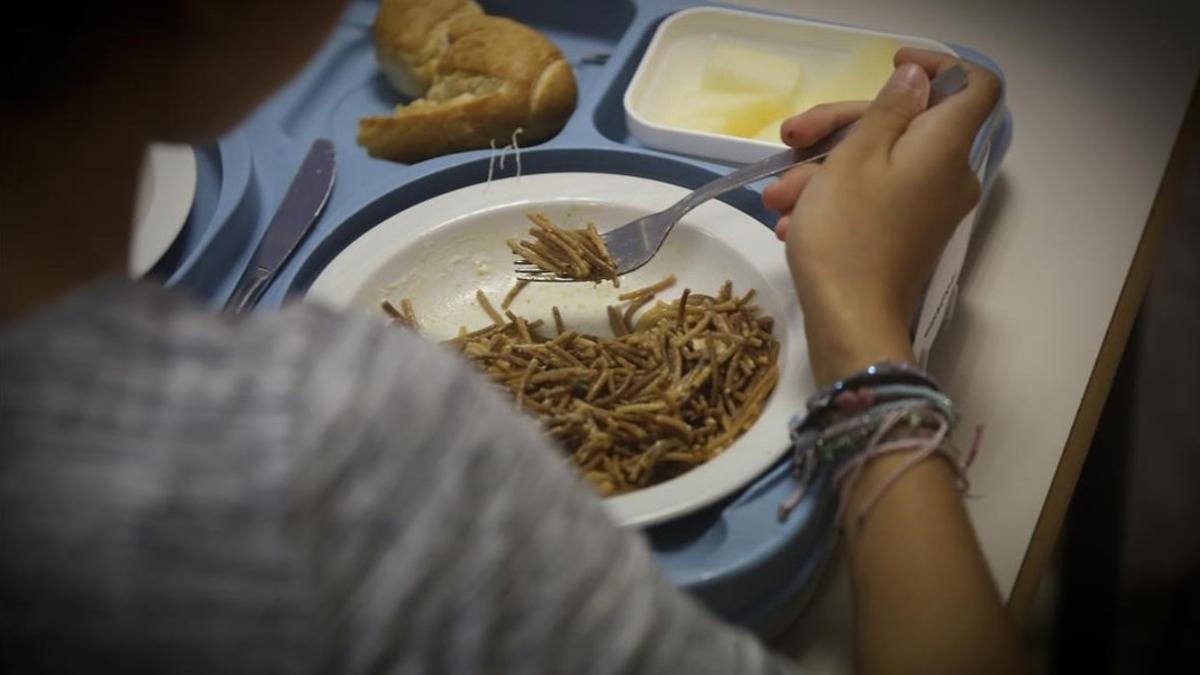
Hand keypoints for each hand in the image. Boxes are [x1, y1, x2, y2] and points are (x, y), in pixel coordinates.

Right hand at [762, 49, 1000, 384]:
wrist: (850, 324)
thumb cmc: (848, 234)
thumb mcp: (855, 158)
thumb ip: (888, 109)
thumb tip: (915, 80)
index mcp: (945, 147)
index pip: (972, 86)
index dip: (936, 66)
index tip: (889, 68)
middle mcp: (947, 176)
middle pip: (903, 125)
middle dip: (840, 128)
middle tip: (790, 140)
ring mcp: (927, 210)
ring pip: (877, 165)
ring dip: (821, 172)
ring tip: (778, 199)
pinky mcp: (905, 237)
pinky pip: (873, 200)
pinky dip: (832, 202)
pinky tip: (792, 222)